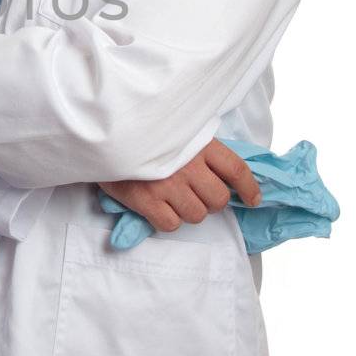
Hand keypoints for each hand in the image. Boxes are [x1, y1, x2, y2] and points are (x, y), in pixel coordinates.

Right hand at [99, 138, 260, 232]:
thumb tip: (228, 178)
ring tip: (172, 197)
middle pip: (219, 199)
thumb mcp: (178, 130)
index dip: (249, 188)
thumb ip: (202, 149)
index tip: (252, 199)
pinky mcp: (147, 200)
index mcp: (199, 143)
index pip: (236, 169)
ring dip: (188, 211)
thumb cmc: (144, 133)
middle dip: (211, 201)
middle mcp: (188, 164)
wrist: (103, 135)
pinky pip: (171, 225)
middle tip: (196, 194)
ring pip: (197, 215)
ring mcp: (168, 184)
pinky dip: (166, 220)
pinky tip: (156, 205)